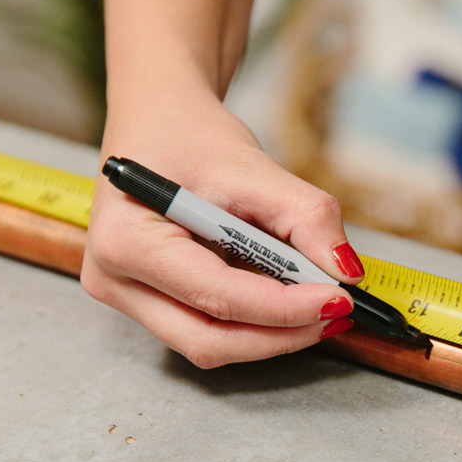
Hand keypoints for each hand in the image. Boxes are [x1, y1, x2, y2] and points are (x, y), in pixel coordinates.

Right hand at [81, 83, 362, 366]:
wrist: (159, 117)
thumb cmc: (189, 134)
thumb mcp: (252, 166)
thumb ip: (305, 217)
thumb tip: (346, 272)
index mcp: (127, 241)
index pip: (217, 296)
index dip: (285, 308)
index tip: (338, 299)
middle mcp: (115, 279)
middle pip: (209, 341)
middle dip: (281, 334)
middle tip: (336, 312)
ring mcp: (127, 296)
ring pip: (209, 344)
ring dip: (271, 334)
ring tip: (319, 305)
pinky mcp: (147, 301)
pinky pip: (206, 329)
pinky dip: (254, 322)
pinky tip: (289, 300)